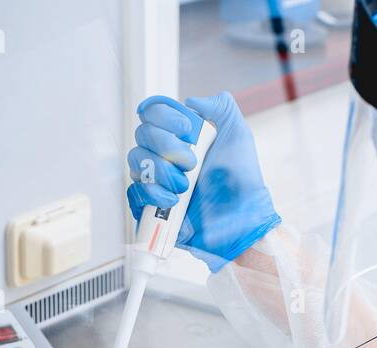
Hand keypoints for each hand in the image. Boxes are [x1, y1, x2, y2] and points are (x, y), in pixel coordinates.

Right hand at [126, 92, 280, 271]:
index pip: (155, 112)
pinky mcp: (151, 205)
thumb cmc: (242, 181)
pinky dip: (152, 194)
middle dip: (166, 146)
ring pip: (136, 161)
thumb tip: (192, 100)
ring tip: (186, 186)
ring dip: (161, 171)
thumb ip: (221, 108)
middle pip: (142, 134)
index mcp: (182, 135)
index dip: (165, 116)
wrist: (241, 219)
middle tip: (192, 163)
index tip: (188, 129)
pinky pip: (134, 193)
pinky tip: (173, 201)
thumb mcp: (238, 136)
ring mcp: (157, 179)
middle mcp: (166, 154)